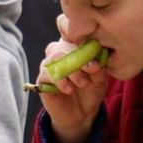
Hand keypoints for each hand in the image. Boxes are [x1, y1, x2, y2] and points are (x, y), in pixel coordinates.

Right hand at [38, 17, 109, 142]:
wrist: (82, 114)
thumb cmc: (91, 90)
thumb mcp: (100, 78)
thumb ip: (98, 66)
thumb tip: (96, 57)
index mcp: (74, 45)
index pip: (69, 28)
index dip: (78, 34)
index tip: (94, 47)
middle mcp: (60, 51)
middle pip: (64, 43)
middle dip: (80, 56)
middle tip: (92, 70)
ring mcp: (50, 64)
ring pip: (56, 56)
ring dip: (72, 69)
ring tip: (82, 83)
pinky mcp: (42, 79)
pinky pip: (47, 73)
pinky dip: (61, 81)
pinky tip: (70, 89)